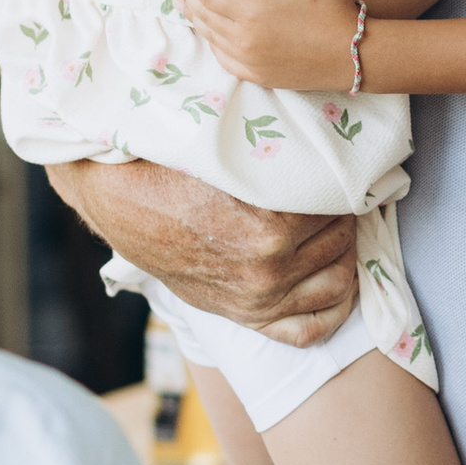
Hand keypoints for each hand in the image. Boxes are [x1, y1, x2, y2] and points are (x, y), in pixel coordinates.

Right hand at [47, 160, 357, 347]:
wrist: (119, 200)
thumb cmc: (174, 166)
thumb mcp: (230, 154)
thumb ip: (278, 158)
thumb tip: (324, 135)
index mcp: (270, 227)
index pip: (339, 205)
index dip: (343, 182)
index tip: (341, 169)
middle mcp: (268, 269)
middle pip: (341, 239)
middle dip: (345, 214)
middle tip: (341, 195)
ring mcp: (258, 299)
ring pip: (337, 281)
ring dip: (345, 253)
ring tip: (337, 228)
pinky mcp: (247, 316)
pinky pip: (310, 329)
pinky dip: (334, 308)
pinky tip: (339, 281)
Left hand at [175, 0, 362, 93]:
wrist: (355, 57)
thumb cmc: (336, 13)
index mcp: (255, 12)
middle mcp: (246, 39)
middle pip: (204, 15)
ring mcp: (250, 61)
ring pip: (210, 37)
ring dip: (195, 19)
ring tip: (184, 4)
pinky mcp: (257, 76)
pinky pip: (223, 58)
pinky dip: (212, 43)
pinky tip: (209, 33)